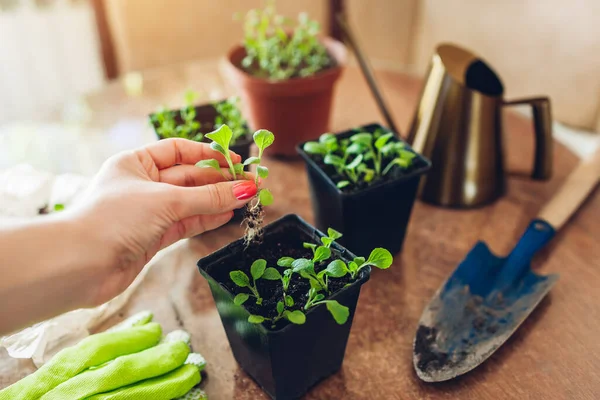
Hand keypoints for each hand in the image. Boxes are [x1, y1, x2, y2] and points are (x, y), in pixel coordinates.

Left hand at [71, 138, 256, 305]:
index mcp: (136, 163)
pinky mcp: (152, 237)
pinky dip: (206, 219)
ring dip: (217, 201)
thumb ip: (209, 197)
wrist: (79, 265)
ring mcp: (148, 212)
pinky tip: (227, 215)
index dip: (208, 155)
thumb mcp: (166, 201)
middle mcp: (142, 184)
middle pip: (188, 178)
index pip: (178, 151)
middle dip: (219, 181)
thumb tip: (246, 189)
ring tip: (246, 200)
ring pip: (190, 202)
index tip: (235, 161)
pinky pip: (186, 223)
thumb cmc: (113, 219)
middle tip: (250, 184)